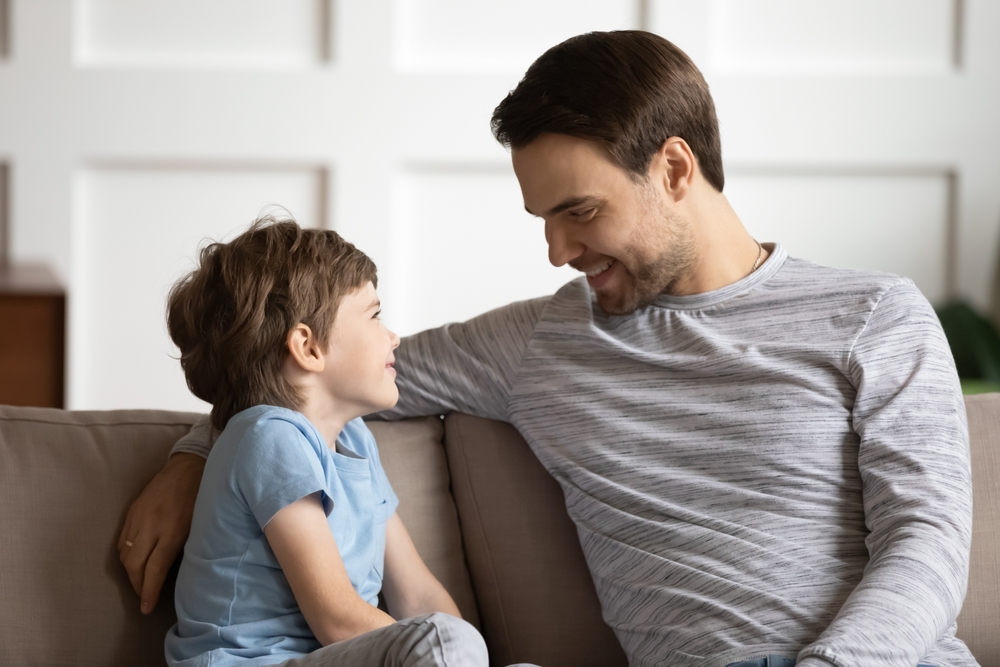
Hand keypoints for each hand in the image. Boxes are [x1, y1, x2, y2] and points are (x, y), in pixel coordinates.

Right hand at [117, 452, 205, 613]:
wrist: (189, 466)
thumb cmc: (202, 497)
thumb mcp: (199, 525)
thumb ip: (183, 548)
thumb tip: (172, 572)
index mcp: (172, 531)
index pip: (154, 569)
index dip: (149, 592)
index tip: (146, 608)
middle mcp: (151, 526)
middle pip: (134, 566)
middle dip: (137, 585)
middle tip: (144, 596)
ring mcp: (138, 518)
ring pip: (124, 555)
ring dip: (130, 572)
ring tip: (140, 581)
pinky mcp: (131, 511)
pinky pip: (121, 541)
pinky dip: (125, 554)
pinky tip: (134, 560)